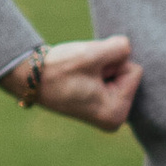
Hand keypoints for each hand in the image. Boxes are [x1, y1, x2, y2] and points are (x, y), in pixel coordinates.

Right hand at [26, 33, 140, 131]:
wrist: (30, 77)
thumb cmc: (58, 68)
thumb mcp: (92, 54)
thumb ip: (121, 47)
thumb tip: (129, 50)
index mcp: (116, 113)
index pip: (135, 70)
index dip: (111, 63)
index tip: (86, 72)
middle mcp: (115, 118)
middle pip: (129, 72)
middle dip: (107, 65)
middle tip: (81, 74)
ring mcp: (108, 112)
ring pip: (119, 72)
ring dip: (101, 66)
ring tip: (79, 76)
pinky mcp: (101, 103)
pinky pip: (112, 75)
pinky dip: (98, 71)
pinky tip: (80, 78)